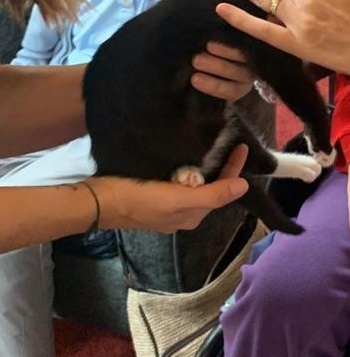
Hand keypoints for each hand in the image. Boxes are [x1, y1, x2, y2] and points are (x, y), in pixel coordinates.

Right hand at [95, 144, 248, 231]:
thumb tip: (244, 187)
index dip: (234, 169)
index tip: (242, 146)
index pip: (222, 189)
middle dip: (222, 167)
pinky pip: (180, 179)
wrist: (98, 200)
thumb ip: (212, 195)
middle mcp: (183, 212)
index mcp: (192, 215)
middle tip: (230, 142)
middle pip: (211, 186)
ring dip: (206, 166)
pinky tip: (189, 154)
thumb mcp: (178, 198)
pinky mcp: (155, 192)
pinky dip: (189, 167)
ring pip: (197, 183)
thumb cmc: (138, 199)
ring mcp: (168, 203)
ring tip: (215, 144)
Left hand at [184, 0, 252, 101]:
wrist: (179, 57)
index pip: (257, 19)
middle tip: (206, 45)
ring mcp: (250, 68)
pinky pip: (231, 91)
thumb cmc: (201, 18)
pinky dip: (213, 85)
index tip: (219, 13)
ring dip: (218, 67)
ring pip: (241, 73)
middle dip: (226, 49)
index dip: (241, 18)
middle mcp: (257, 44)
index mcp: (253, 19)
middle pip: (251, 50)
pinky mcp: (239, 88)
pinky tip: (196, 78)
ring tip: (196, 60)